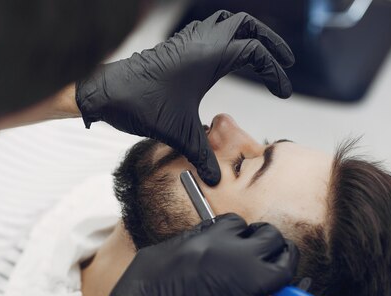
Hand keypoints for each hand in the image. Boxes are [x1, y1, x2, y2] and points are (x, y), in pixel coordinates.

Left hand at [76, 11, 294, 185]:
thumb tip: (215, 180)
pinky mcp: (175, 46)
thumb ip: (201, 155)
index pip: (255, 53)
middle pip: (246, 25)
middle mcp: (200, 42)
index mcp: (209, 56)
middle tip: (284, 61)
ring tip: (259, 53)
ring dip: (246, 33)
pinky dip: (223, 35)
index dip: (275, 72)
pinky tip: (223, 54)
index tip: (283, 93)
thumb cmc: (139, 104)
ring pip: (225, 20)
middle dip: (269, 41)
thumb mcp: (178, 133)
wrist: (106, 92)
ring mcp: (186, 41)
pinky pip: (206, 28)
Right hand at [82, 213, 298, 295]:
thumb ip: (194, 240)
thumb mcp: (164, 250)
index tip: (232, 236)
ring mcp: (245, 290)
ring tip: (281, 259)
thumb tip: (212, 238)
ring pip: (285, 265)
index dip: (235, 229)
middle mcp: (234, 261)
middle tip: (260, 243)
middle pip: (270, 237)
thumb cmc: (143, 292)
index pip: (237, 222)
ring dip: (286, 259)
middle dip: (266, 237)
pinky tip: (297, 291)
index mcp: (210, 241)